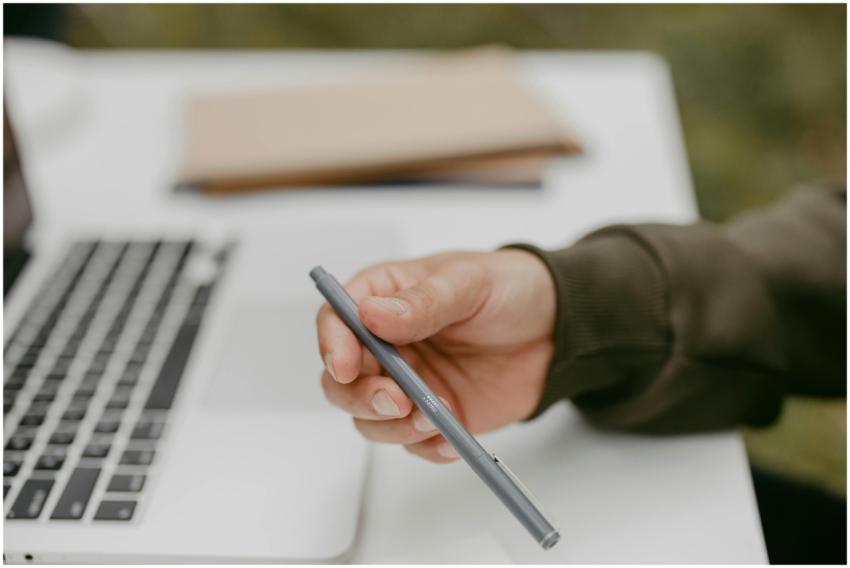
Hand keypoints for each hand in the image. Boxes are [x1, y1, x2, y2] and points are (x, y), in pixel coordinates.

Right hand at [315, 249, 555, 462]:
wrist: (556, 329)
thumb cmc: (511, 289)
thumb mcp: (470, 283)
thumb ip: (423, 302)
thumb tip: (371, 314)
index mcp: (386, 297)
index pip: (337, 319)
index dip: (332, 343)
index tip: (346, 365)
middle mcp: (387, 343)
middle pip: (342, 379)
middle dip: (360, 396)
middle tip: (396, 400)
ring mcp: (408, 381)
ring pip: (369, 417)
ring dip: (392, 425)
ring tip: (434, 417)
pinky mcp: (433, 413)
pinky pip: (411, 441)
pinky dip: (425, 446)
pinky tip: (451, 438)